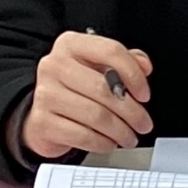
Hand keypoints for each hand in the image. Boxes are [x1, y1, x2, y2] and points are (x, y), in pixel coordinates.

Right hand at [22, 31, 153, 158]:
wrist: (44, 113)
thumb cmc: (77, 87)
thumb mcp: (101, 66)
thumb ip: (127, 60)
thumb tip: (144, 66)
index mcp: (71, 44)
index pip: (110, 51)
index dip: (134, 74)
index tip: (144, 94)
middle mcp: (55, 65)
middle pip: (104, 88)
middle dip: (132, 111)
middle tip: (143, 123)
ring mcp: (46, 94)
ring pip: (96, 115)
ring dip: (120, 131)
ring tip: (130, 137)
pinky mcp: (42, 123)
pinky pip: (82, 136)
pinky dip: (102, 142)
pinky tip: (110, 143)